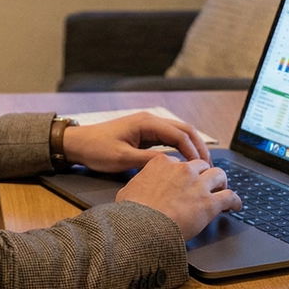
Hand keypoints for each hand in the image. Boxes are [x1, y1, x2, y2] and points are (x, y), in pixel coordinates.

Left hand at [61, 112, 210, 172]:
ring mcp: (148, 126)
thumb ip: (148, 161)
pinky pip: (169, 139)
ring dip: (191, 147)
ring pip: (178, 133)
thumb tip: (173, 166)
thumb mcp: (122, 159)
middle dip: (199, 147)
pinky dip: (181, 148)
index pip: (179, 134)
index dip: (193, 150)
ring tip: (202, 166)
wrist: (78, 144)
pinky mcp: (145, 134)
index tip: (202, 167)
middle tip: (210, 166)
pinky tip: (186, 162)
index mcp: (146, 123)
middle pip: (184, 130)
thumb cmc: (97, 149)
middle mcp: (150, 120)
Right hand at [116, 156, 241, 240]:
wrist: (142, 228)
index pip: (178, 162)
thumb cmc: (132, 213)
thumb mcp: (128, 191)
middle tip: (204, 184)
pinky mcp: (209, 203)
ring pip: (218, 175)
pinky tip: (236, 206)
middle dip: (203, 174)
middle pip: (201, 165)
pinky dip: (235, 201)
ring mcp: (198, 185)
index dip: (182, 172)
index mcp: (162, 163)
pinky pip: (230, 196)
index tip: (184, 179)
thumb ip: (138, 184)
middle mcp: (183, 170)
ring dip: (221, 182)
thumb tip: (135, 190)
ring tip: (222, 190)